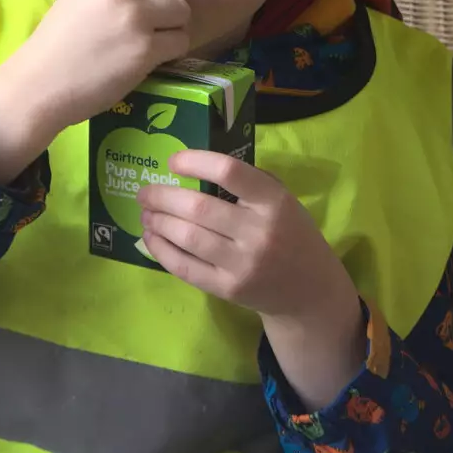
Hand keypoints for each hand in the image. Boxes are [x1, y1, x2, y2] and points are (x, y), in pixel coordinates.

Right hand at [0, 0, 188, 183]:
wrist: (39, 83)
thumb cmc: (57, 45)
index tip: (147, 8)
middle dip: (169, 7)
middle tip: (155, 28)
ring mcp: (135, 16)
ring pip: (182, 12)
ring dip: (174, 29)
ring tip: (154, 44)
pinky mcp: (145, 48)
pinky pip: (181, 42)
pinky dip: (172, 53)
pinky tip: (152, 60)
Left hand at [136, 151, 357, 321]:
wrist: (308, 291)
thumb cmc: (290, 234)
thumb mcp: (283, 200)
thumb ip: (249, 182)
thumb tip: (195, 166)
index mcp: (273, 202)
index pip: (229, 172)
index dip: (195, 162)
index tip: (173, 161)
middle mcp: (258, 232)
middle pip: (199, 208)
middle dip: (162, 196)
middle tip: (144, 192)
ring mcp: (242, 264)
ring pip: (188, 237)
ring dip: (158, 222)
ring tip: (145, 213)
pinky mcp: (228, 289)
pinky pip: (185, 268)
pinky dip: (162, 250)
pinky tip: (150, 238)